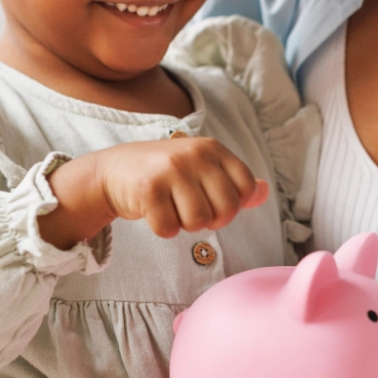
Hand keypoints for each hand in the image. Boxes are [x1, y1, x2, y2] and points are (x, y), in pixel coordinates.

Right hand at [40, 138, 268, 247]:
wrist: (113, 170)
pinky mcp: (147, 189)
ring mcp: (170, 170)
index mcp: (212, 149)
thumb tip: (264, 192)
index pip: (244, 188)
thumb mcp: (202, 169)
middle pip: (225, 211)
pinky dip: (162, 229)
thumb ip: (234, 182)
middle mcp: (194, 155)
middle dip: (209, 220)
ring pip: (198, 222)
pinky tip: (154, 212)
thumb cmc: (165, 174)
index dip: (232, 206)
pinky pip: (169, 229)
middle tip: (189, 208)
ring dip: (184, 224)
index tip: (212, 200)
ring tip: (171, 207)